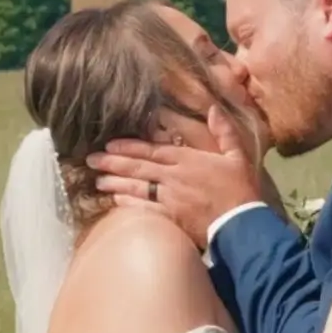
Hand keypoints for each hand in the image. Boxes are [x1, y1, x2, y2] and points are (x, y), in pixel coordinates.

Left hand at [89, 108, 265, 247]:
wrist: (241, 223)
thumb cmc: (240, 189)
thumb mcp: (237, 156)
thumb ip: (223, 131)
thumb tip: (213, 109)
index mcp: (187, 160)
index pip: (152, 150)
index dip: (129, 146)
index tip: (110, 144)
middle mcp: (173, 177)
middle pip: (138, 167)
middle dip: (112, 163)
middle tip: (90, 160)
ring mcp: (169, 198)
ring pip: (136, 188)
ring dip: (114, 184)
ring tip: (96, 181)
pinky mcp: (170, 217)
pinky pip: (145, 209)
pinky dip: (129, 205)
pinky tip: (116, 202)